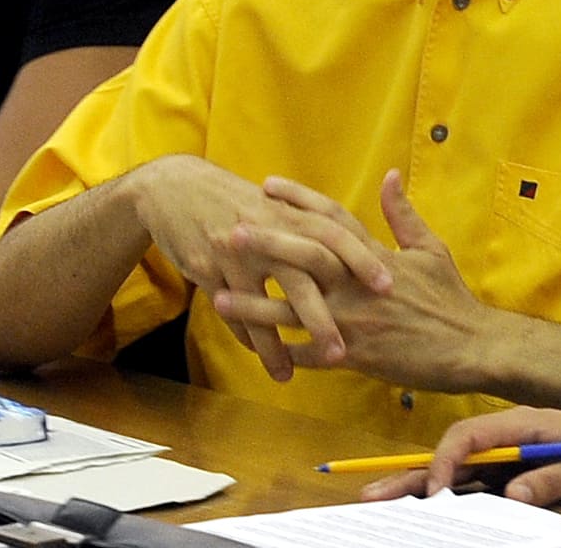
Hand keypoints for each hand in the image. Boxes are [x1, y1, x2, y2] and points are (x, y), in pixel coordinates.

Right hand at [131, 157, 390, 382]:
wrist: (171, 188)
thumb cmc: (233, 198)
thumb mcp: (272, 201)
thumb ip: (307, 223)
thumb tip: (349, 245)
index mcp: (287, 211)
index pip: (333, 233)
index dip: (361, 257)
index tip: (388, 285)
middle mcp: (264, 230)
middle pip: (302, 274)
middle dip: (324, 314)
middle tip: (347, 347)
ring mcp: (235, 253)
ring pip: (264, 303)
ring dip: (284, 341)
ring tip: (297, 373)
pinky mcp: (207, 270)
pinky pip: (234, 313)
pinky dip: (253, 340)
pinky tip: (272, 363)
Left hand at [213, 169, 484, 389]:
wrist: (474, 347)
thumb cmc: (452, 299)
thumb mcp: (431, 249)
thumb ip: (403, 215)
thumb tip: (390, 175)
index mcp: (375, 255)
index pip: (332, 218)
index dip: (299, 199)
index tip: (266, 185)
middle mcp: (359, 283)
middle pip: (305, 255)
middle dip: (265, 243)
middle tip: (226, 231)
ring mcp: (356, 319)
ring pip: (295, 308)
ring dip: (254, 304)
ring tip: (217, 297)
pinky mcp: (358, 354)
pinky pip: (311, 354)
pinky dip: (282, 352)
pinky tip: (253, 350)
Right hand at [360, 407, 560, 505]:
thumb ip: (552, 479)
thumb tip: (514, 495)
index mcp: (518, 424)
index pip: (467, 437)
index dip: (445, 463)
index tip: (434, 493)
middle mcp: (502, 437)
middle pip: (447, 453)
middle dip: (409, 473)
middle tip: (370, 492)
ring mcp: (501, 456)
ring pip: (450, 472)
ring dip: (415, 487)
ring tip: (377, 500)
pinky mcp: (505, 474)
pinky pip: (468, 486)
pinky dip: (440, 498)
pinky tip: (416, 511)